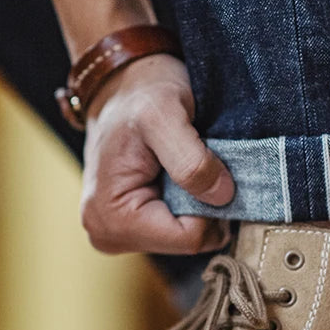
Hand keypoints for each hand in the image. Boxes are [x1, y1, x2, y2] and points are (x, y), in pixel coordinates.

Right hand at [80, 54, 234, 254]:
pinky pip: (178, 232)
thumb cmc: (140, 94)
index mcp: (111, 217)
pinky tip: (178, 178)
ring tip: (183, 167)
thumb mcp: (165, 114)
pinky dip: (189, 206)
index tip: (209, 168)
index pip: (188, 239)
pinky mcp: (130, 230)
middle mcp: (107, 235)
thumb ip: (192, 160)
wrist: (124, 86)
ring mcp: (117, 235)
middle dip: (203, 206)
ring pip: (187, 239)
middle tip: (197, 164)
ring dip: (198, 204)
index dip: (209, 205)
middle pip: (186, 243)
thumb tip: (222, 198)